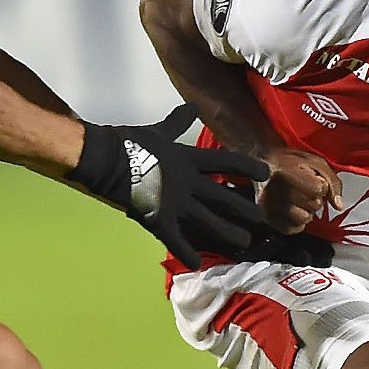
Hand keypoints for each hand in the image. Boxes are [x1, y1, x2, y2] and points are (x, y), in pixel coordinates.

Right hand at [68, 104, 270, 267]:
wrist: (103, 160)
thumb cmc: (130, 143)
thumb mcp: (159, 131)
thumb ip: (177, 122)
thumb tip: (191, 106)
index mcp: (188, 159)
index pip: (227, 161)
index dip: (248, 167)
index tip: (265, 173)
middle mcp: (187, 183)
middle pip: (223, 197)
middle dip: (244, 209)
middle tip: (260, 218)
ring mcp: (174, 203)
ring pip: (208, 222)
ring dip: (228, 234)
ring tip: (243, 243)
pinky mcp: (157, 220)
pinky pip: (176, 240)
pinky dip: (186, 252)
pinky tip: (196, 262)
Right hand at [257, 148, 341, 233]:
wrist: (261, 163)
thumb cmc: (289, 162)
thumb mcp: (314, 162)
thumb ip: (332, 181)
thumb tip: (338, 205)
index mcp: (286, 171)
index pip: (318, 189)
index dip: (321, 185)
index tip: (313, 179)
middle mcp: (275, 190)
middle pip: (313, 205)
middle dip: (314, 198)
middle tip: (304, 189)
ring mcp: (269, 206)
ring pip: (303, 219)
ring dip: (306, 212)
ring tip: (299, 201)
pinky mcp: (267, 218)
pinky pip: (292, 229)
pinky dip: (297, 222)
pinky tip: (293, 210)